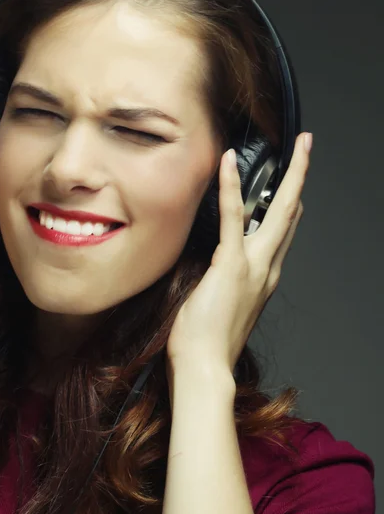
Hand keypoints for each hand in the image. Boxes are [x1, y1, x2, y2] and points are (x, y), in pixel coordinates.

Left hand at [166, 132, 312, 384]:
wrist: (205, 367)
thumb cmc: (207, 342)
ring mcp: (253, 266)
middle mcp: (266, 269)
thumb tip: (219, 266)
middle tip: (308, 150)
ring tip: (298, 146)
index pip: (282, 234)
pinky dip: (231, 187)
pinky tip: (229, 161)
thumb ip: (227, 283)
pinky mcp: (231, 264)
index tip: (295, 189)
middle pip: (291, 216)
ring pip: (278, 212)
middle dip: (301, 180)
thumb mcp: (222, 306)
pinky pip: (233, 217)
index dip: (291, 207)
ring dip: (289, 176)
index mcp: (263, 279)